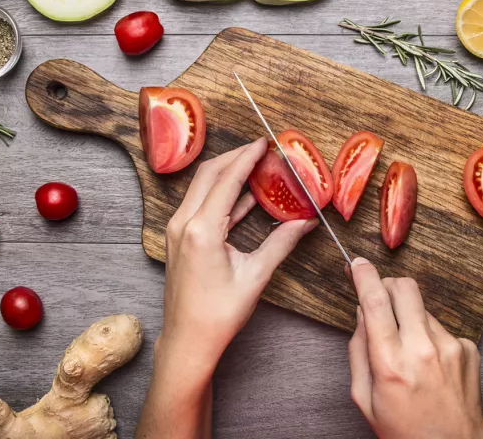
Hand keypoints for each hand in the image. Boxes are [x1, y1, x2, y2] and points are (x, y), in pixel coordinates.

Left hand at [158, 137, 317, 378]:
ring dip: (227, 173)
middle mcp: (184, 224)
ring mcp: (177, 230)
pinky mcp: (179, 238)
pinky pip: (200, 204)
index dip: (247, 157)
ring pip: (201, 187)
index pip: (227, 180)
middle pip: (209, 174)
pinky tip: (245, 195)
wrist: (188, 340)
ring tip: (256, 166)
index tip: (264, 143)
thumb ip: (281, 243)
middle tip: (261, 149)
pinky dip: (221, 194)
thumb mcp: (255, 276)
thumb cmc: (218, 315)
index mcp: (202, 230)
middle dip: (235, 157)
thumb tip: (305, 223)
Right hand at [348, 257, 482, 438]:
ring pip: (423, 308)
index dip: (364, 276)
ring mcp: (451, 347)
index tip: (358, 264)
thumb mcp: (365, 398)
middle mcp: (423, 350)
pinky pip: (441, 327)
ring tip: (409, 352)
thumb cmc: (406, 430)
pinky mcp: (468, 348)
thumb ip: (358, 351)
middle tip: (380, 300)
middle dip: (388, 286)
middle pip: (405, 287)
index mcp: (391, 364)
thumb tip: (361, 314)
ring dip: (410, 317)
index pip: (375, 302)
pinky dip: (431, 336)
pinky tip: (430, 364)